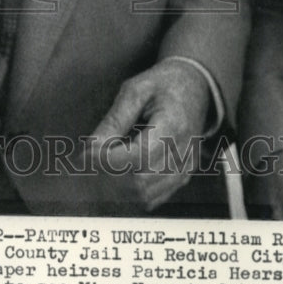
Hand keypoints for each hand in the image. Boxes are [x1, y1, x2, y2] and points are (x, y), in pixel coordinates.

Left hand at [87, 59, 210, 212]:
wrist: (196, 87)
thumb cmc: (163, 85)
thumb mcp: (135, 90)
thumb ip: (115, 119)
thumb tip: (93, 147)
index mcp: (173, 125)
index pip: (138, 157)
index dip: (107, 160)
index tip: (86, 153)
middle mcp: (184, 153)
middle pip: (140, 182)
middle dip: (108, 174)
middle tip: (89, 158)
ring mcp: (186, 169)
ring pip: (145, 195)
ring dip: (117, 185)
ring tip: (103, 162)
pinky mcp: (183, 177)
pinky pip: (153, 198)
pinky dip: (131, 191)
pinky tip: (119, 170)